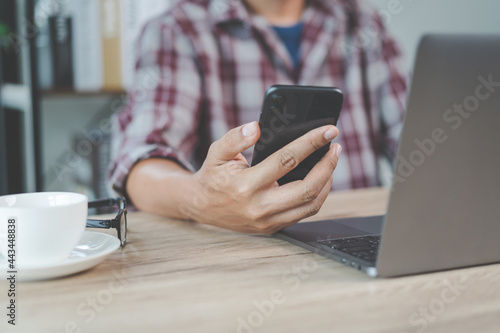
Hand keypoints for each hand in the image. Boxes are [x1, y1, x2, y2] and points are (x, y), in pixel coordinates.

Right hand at [180, 121, 341, 233]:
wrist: (201, 207)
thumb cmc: (213, 176)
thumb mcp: (217, 152)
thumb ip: (235, 138)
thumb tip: (257, 127)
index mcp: (245, 186)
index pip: (286, 160)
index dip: (310, 143)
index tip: (328, 131)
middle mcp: (259, 207)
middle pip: (307, 188)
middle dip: (327, 166)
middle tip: (335, 147)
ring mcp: (267, 221)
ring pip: (311, 205)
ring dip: (327, 182)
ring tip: (330, 162)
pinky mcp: (272, 228)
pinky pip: (303, 213)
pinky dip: (317, 196)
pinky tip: (320, 179)